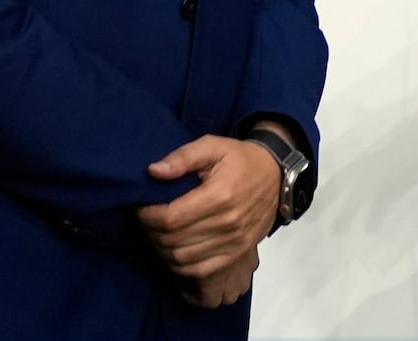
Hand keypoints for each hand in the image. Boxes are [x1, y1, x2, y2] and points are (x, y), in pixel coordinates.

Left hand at [138, 135, 279, 305]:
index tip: (141, 207)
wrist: (276, 175)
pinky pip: (200, 271)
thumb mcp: (213, 146)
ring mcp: (234, 242)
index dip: (146, 215)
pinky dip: (180, 266)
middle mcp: (227, 223)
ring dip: (162, 249)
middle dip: (150, 232)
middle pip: (172, 241)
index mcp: (219, 195)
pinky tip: (174, 250)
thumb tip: (153, 172)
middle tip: (147, 219)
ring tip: (158, 233)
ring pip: (182, 259)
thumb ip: (182, 157)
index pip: (169, 218)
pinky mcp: (237, 253)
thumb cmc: (240, 159)